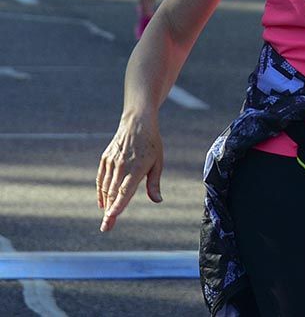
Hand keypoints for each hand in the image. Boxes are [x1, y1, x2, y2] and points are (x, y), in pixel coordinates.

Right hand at [96, 115, 163, 231]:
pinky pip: (101, 179)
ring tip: (107, 218)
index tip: (112, 217)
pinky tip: (102, 202)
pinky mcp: (105, 159)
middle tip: (106, 228)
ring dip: (105, 203)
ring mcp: (112, 162)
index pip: (125, 191)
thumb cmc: (151, 144)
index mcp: (136, 168)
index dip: (118, 205)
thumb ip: (154, 183)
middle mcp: (122, 166)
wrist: (137, 123)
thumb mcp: (158, 162)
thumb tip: (157, 200)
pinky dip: (100, 192)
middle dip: (109, 212)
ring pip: (106, 187)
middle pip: (113, 193)